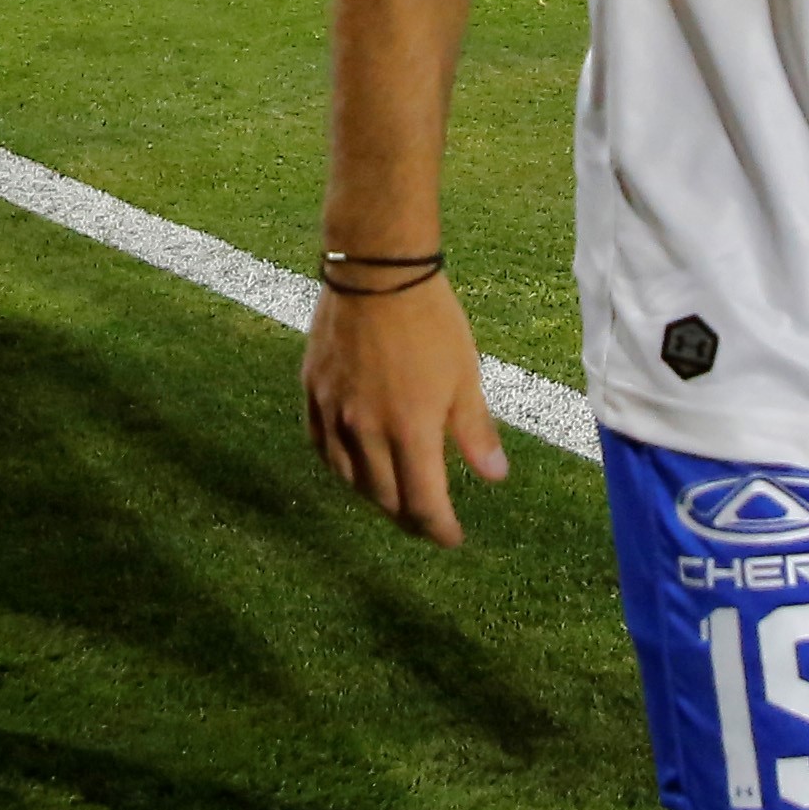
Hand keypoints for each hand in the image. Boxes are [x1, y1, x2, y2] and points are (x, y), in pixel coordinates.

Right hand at [304, 276, 507, 546]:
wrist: (375, 271)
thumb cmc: (430, 321)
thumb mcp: (465, 376)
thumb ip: (475, 431)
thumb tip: (495, 476)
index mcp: (410, 431)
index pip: (423, 503)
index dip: (438, 529)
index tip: (452, 538)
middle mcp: (366, 432)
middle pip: (384, 498)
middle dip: (409, 517)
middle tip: (426, 520)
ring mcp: (334, 414)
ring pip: (350, 478)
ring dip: (374, 497)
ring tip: (393, 499)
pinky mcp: (313, 393)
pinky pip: (322, 447)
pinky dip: (341, 467)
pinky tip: (352, 467)